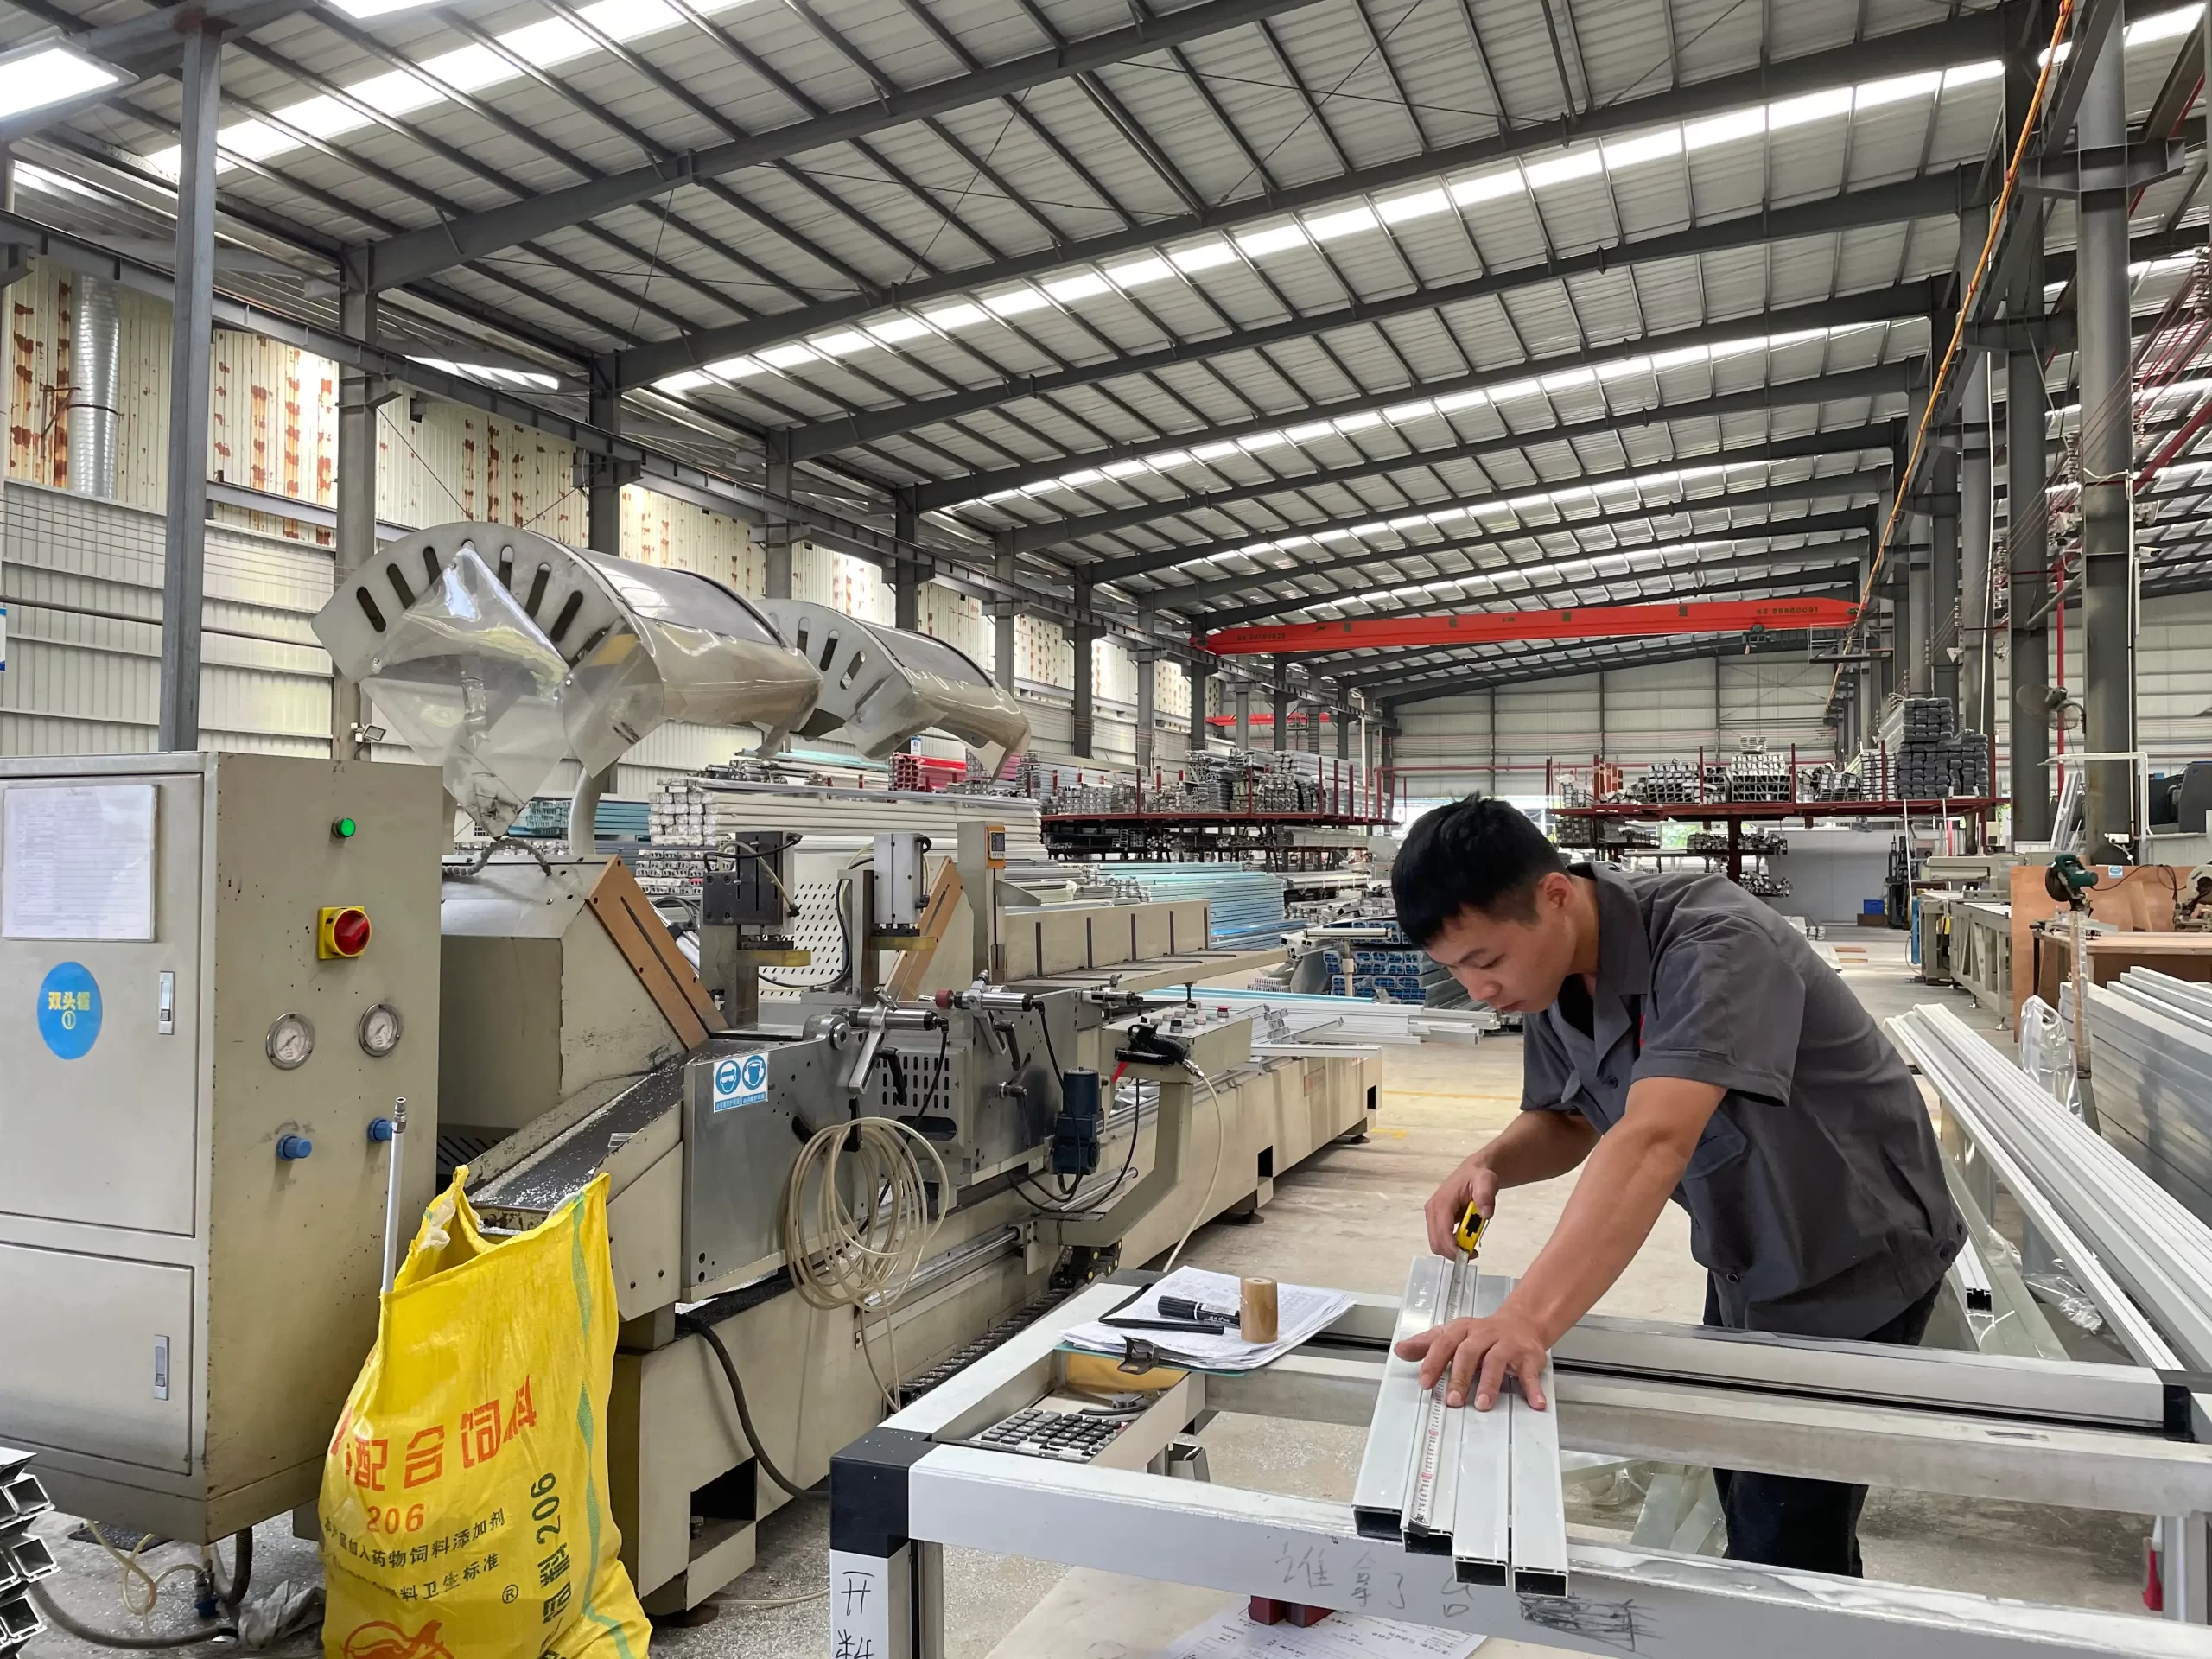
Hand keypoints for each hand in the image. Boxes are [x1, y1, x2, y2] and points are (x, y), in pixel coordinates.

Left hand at [1393, 1308, 1550, 1410]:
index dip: (1433, 1362)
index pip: (1444, 1343)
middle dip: (1460, 1377)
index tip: (1424, 1383)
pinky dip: (1533, 1389)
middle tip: (1453, 1400)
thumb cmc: (1482, 1335)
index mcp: (1462, 1330)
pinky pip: (1530, 1373)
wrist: (1521, 1323)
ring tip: (1483, 1404)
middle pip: (1469, 1352)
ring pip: (1496, 1361)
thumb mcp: (1453, 1335)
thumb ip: (1427, 1345)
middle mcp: (1484, 1335)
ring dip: (1490, 1383)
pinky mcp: (1528, 1357)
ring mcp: (1507, 1345)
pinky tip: (1535, 1404)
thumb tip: (1400, 1350)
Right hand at [1424, 1156, 1499, 1256]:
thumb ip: (1486, 1195)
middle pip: (1436, 1242)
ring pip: (1436, 1243)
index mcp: (1442, 1202)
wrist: (1474, 1172)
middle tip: (1473, 1253)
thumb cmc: (1479, 1177)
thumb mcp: (1487, 1181)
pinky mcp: (1436, 1219)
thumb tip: (1486, 1214)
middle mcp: (1432, 1210)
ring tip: (1471, 1246)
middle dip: (1453, 1252)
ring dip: (1452, 1250)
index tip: (1472, 1254)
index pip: (1442, 1232)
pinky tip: (1465, 1240)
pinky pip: (1439, 1239)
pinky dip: (1451, 1245)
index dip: (1454, 1248)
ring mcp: (1432, 1215)